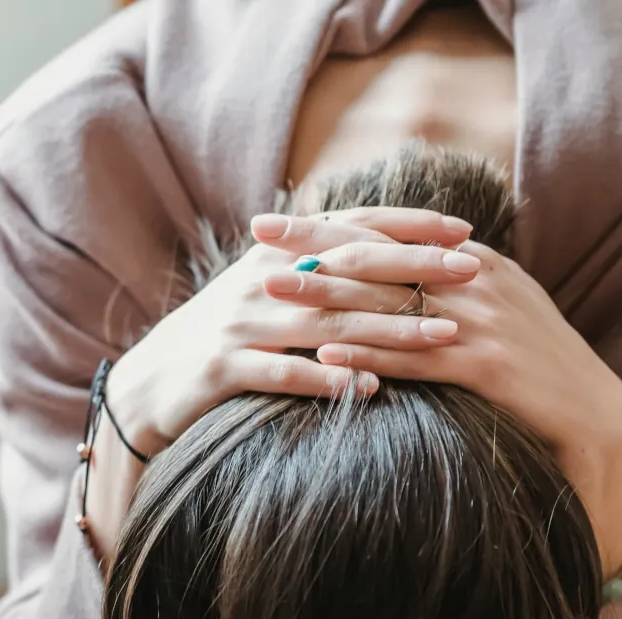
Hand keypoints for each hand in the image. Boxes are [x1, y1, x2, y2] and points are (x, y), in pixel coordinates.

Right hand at [103, 207, 477, 454]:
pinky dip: (329, 380)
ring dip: (390, 330)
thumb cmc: (224, 338)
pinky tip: (372, 389)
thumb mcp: (266, 292)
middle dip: (416, 271)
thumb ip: (317, 267)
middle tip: (473, 274)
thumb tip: (388, 248)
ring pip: (328, 323)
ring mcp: (241, 325)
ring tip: (444, 338)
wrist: (149, 383)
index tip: (464, 232)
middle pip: (350, 271)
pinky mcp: (223, 369)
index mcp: (276, 255)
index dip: (408, 227)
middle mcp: (261, 281)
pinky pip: (284, 374)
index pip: (352, 228)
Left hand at [259, 224, 621, 575]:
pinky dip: (368, 354)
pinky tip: (326, 354)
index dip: (327, 225)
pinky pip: (414, 357)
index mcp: (473, 261)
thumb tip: (390, 270)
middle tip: (257, 240)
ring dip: (326, 296)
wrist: (592, 415)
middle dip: (313, 247)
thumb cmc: (533, 366)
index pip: (387, 233)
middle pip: (379, 257)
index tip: (275, 219)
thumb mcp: (495, 310)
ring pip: (390, 303)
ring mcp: (483, 321)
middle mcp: (476, 280)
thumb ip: (448, 285)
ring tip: (274, 292)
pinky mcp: (486, 366)